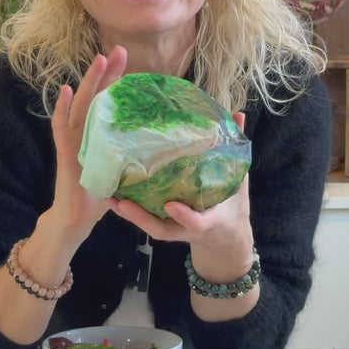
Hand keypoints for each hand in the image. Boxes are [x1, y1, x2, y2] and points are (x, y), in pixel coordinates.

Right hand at [49, 45, 127, 248]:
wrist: (78, 218)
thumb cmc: (103, 194)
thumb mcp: (127, 170)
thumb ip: (139, 154)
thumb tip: (171, 143)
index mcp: (100, 132)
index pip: (109, 100)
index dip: (117, 79)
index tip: (128, 58)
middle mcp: (86, 131)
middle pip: (96, 95)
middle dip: (107, 72)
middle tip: (117, 49)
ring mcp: (74, 140)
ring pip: (82, 105)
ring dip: (89, 82)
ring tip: (99, 60)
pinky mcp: (66, 152)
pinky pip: (62, 127)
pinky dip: (62, 109)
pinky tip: (66, 91)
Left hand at [109, 113, 254, 281]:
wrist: (226, 234)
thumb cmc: (230, 204)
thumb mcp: (238, 178)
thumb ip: (235, 148)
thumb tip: (239, 114)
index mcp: (209, 219)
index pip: (197, 221)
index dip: (184, 215)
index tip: (171, 205)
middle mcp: (187, 226)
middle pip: (162, 227)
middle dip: (142, 217)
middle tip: (123, 203)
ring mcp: (174, 227)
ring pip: (148, 224)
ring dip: (128, 214)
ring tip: (108, 197)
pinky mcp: (164, 225)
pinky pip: (144, 219)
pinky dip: (128, 210)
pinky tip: (110, 195)